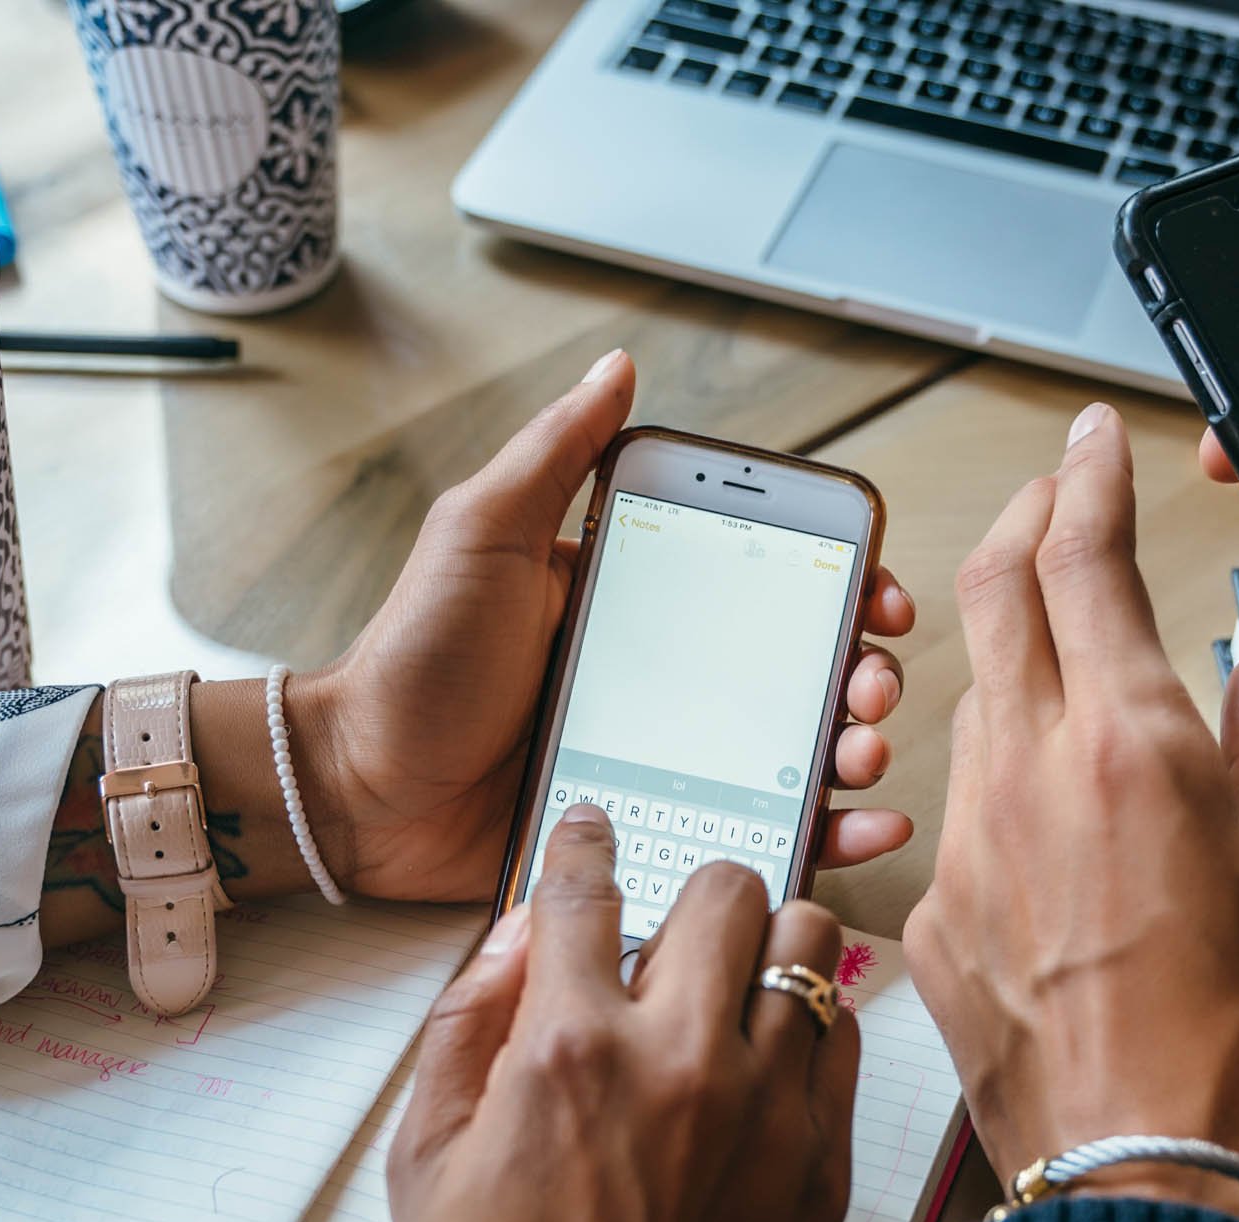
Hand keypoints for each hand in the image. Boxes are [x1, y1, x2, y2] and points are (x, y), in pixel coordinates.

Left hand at [290, 349, 918, 900]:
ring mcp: (669, 762)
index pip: (771, 588)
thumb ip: (555, 456)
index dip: (843, 590)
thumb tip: (618, 367)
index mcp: (643, 607)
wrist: (358, 790)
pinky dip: (823, 837)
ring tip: (862, 754)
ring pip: (797, 758)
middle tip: (870, 688)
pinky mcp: (658, 833)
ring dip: (856, 752)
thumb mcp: (483, 536)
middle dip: (864, 677)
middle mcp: (670, 684)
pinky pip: (755, 834)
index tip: (880, 599)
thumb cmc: (413, 659)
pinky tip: (863, 829)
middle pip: (804, 675)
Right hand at [387, 807, 857, 1221]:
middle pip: (727, 889)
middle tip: (675, 935)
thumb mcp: (422, 1172)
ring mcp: (767, 1107)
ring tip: (736, 990)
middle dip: (696, 892)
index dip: (582, 843)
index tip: (590, 828)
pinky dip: (815, 1022)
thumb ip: (463, 1033)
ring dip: (769, 947)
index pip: (582, 890)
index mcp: (565, 1049)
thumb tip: (512, 939)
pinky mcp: (827, 1162)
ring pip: (812, 944)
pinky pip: (847, 1036)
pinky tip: (774, 1057)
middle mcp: (678, 1057)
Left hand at [906, 404, 1238, 1218]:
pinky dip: (1004, 777)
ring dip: (1015, 654)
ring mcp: (964, 850)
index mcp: (1135, 753)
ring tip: (1071, 659)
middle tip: (1058, 496)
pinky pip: (962, 811)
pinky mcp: (933, 920)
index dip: (1085, 479)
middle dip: (1024, 521)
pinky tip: (1056, 815)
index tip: (1094, 441)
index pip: (1082, 561)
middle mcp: (1026, 782)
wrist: (1144, 1187)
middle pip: (991, 596)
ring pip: (973, 702)